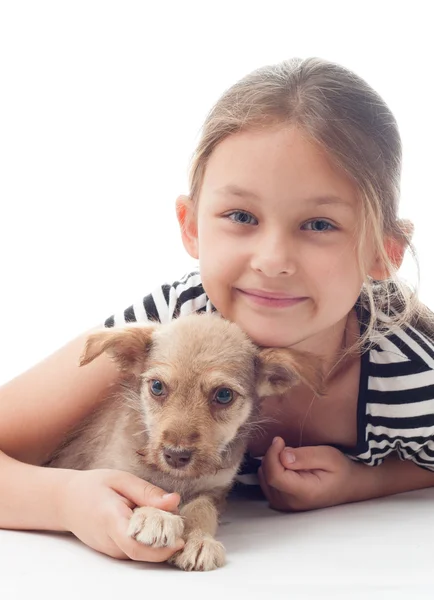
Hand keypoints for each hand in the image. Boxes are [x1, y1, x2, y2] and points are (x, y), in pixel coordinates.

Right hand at [59, 468, 184, 559]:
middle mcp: (109, 540)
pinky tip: (149, 523)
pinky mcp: (111, 552)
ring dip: (157, 542)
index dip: (160, 548)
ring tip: (163, 518)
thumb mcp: (121, 480)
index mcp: (110, 518)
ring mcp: (108, 549)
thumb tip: (175, 501)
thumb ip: (147, 492)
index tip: (180, 538)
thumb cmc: (94, 486)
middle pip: (142, 552)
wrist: (65, 501)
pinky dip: (147, 541)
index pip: (136, 544)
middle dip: (165, 543)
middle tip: (177, 522)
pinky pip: (134, 551)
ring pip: (140, 553)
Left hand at [258, 437, 360, 510]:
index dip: (272, 454)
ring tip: (292, 458)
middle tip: (290, 448)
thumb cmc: (340, 470)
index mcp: (304, 492)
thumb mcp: (328, 456)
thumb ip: (305, 456)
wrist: (349, 486)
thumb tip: (282, 456)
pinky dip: (272, 469)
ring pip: (264, 477)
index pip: (274, 475)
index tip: (279, 440)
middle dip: (273, 455)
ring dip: (273, 462)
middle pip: (267, 474)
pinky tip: (287, 466)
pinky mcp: (281, 503)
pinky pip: (266, 481)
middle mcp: (291, 503)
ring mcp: (285, 505)